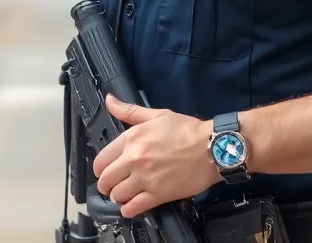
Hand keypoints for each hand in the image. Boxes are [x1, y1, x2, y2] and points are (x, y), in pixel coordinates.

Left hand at [92, 95, 220, 217]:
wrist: (212, 147)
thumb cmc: (187, 130)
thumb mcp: (156, 114)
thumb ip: (128, 111)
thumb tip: (109, 100)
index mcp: (131, 139)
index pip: (101, 159)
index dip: (99, 168)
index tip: (103, 171)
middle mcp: (134, 159)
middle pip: (106, 180)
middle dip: (106, 184)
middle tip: (111, 186)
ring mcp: (146, 178)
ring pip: (118, 195)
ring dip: (117, 196)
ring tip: (122, 194)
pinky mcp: (159, 194)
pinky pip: (135, 207)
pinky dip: (128, 210)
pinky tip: (129, 208)